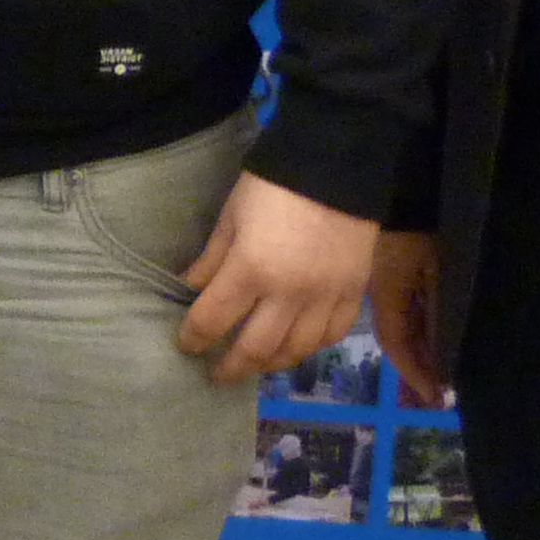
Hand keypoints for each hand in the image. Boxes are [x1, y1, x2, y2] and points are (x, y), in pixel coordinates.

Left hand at [175, 173, 373, 382]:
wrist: (338, 166)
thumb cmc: (273, 185)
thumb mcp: (232, 216)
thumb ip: (212, 258)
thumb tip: (189, 288)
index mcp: (251, 269)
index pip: (213, 319)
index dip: (194, 338)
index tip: (186, 345)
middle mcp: (288, 294)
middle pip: (255, 348)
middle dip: (231, 366)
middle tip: (217, 374)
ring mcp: (325, 297)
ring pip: (296, 350)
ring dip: (271, 364)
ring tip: (255, 365)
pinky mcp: (353, 293)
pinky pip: (332, 335)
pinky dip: (312, 347)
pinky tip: (297, 347)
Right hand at [367, 230, 448, 405]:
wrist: (402, 183)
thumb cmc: (423, 224)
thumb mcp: (438, 267)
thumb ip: (439, 309)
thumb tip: (443, 352)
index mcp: (387, 293)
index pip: (397, 344)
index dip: (415, 373)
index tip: (435, 396)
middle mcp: (381, 292)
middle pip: (398, 338)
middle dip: (418, 367)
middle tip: (440, 393)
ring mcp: (385, 281)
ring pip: (401, 324)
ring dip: (418, 350)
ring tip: (440, 372)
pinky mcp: (392, 271)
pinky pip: (404, 309)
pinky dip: (419, 329)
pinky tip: (434, 338)